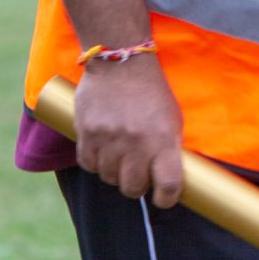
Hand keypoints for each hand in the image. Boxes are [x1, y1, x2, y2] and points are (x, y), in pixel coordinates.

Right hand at [74, 56, 185, 207]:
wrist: (120, 61)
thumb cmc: (151, 91)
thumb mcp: (172, 118)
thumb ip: (169, 148)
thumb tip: (165, 179)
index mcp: (163, 140)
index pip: (168, 186)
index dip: (166, 198)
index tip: (163, 197)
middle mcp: (136, 143)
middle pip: (133, 188)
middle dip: (136, 186)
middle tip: (137, 175)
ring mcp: (109, 138)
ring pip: (109, 177)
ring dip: (114, 172)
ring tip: (118, 155)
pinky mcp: (87, 132)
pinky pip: (88, 164)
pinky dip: (95, 161)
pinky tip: (101, 150)